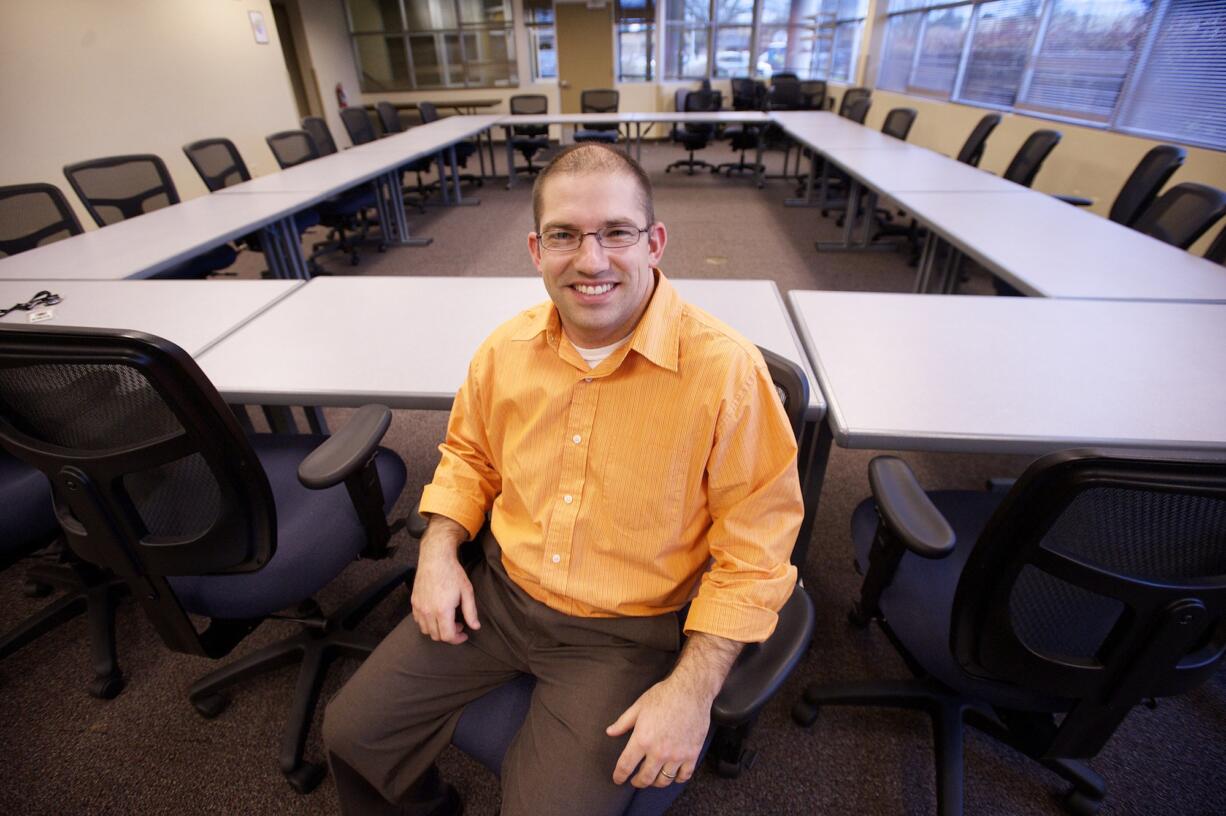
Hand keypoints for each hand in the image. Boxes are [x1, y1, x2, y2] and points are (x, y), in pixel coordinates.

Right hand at [410, 520, 479, 644]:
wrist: (435, 558)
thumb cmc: (453, 573)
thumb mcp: (467, 592)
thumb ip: (470, 612)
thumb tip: (475, 627)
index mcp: (442, 610)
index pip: (447, 636)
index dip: (457, 639)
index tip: (464, 634)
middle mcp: (428, 611)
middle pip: (436, 636)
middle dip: (449, 635)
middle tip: (458, 625)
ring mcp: (419, 607)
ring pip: (426, 630)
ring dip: (437, 630)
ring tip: (447, 620)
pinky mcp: (414, 602)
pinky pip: (418, 621)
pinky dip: (427, 623)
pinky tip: (436, 614)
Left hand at [606, 677, 708, 787]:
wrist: (690, 690)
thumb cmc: (663, 695)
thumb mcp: (638, 706)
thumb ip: (623, 723)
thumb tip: (610, 732)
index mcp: (642, 740)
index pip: (626, 766)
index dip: (619, 776)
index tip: (618, 779)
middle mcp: (658, 752)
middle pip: (645, 778)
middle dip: (637, 782)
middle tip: (635, 781)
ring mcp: (677, 755)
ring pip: (664, 780)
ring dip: (655, 782)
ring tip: (652, 778)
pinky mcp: (692, 754)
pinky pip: (684, 776)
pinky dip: (677, 779)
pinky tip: (673, 774)